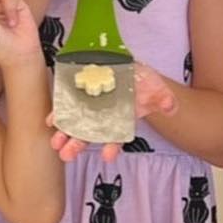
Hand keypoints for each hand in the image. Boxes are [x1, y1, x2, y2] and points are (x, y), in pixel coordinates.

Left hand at [48, 63, 177, 162]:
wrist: (125, 66)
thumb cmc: (141, 82)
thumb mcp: (155, 87)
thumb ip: (163, 98)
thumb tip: (171, 106)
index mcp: (121, 121)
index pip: (116, 138)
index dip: (112, 147)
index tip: (107, 156)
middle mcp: (102, 118)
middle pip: (89, 135)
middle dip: (77, 145)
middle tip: (67, 155)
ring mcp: (88, 108)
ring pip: (74, 125)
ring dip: (64, 134)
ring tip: (56, 143)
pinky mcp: (76, 95)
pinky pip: (65, 106)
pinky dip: (58, 114)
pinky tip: (51, 121)